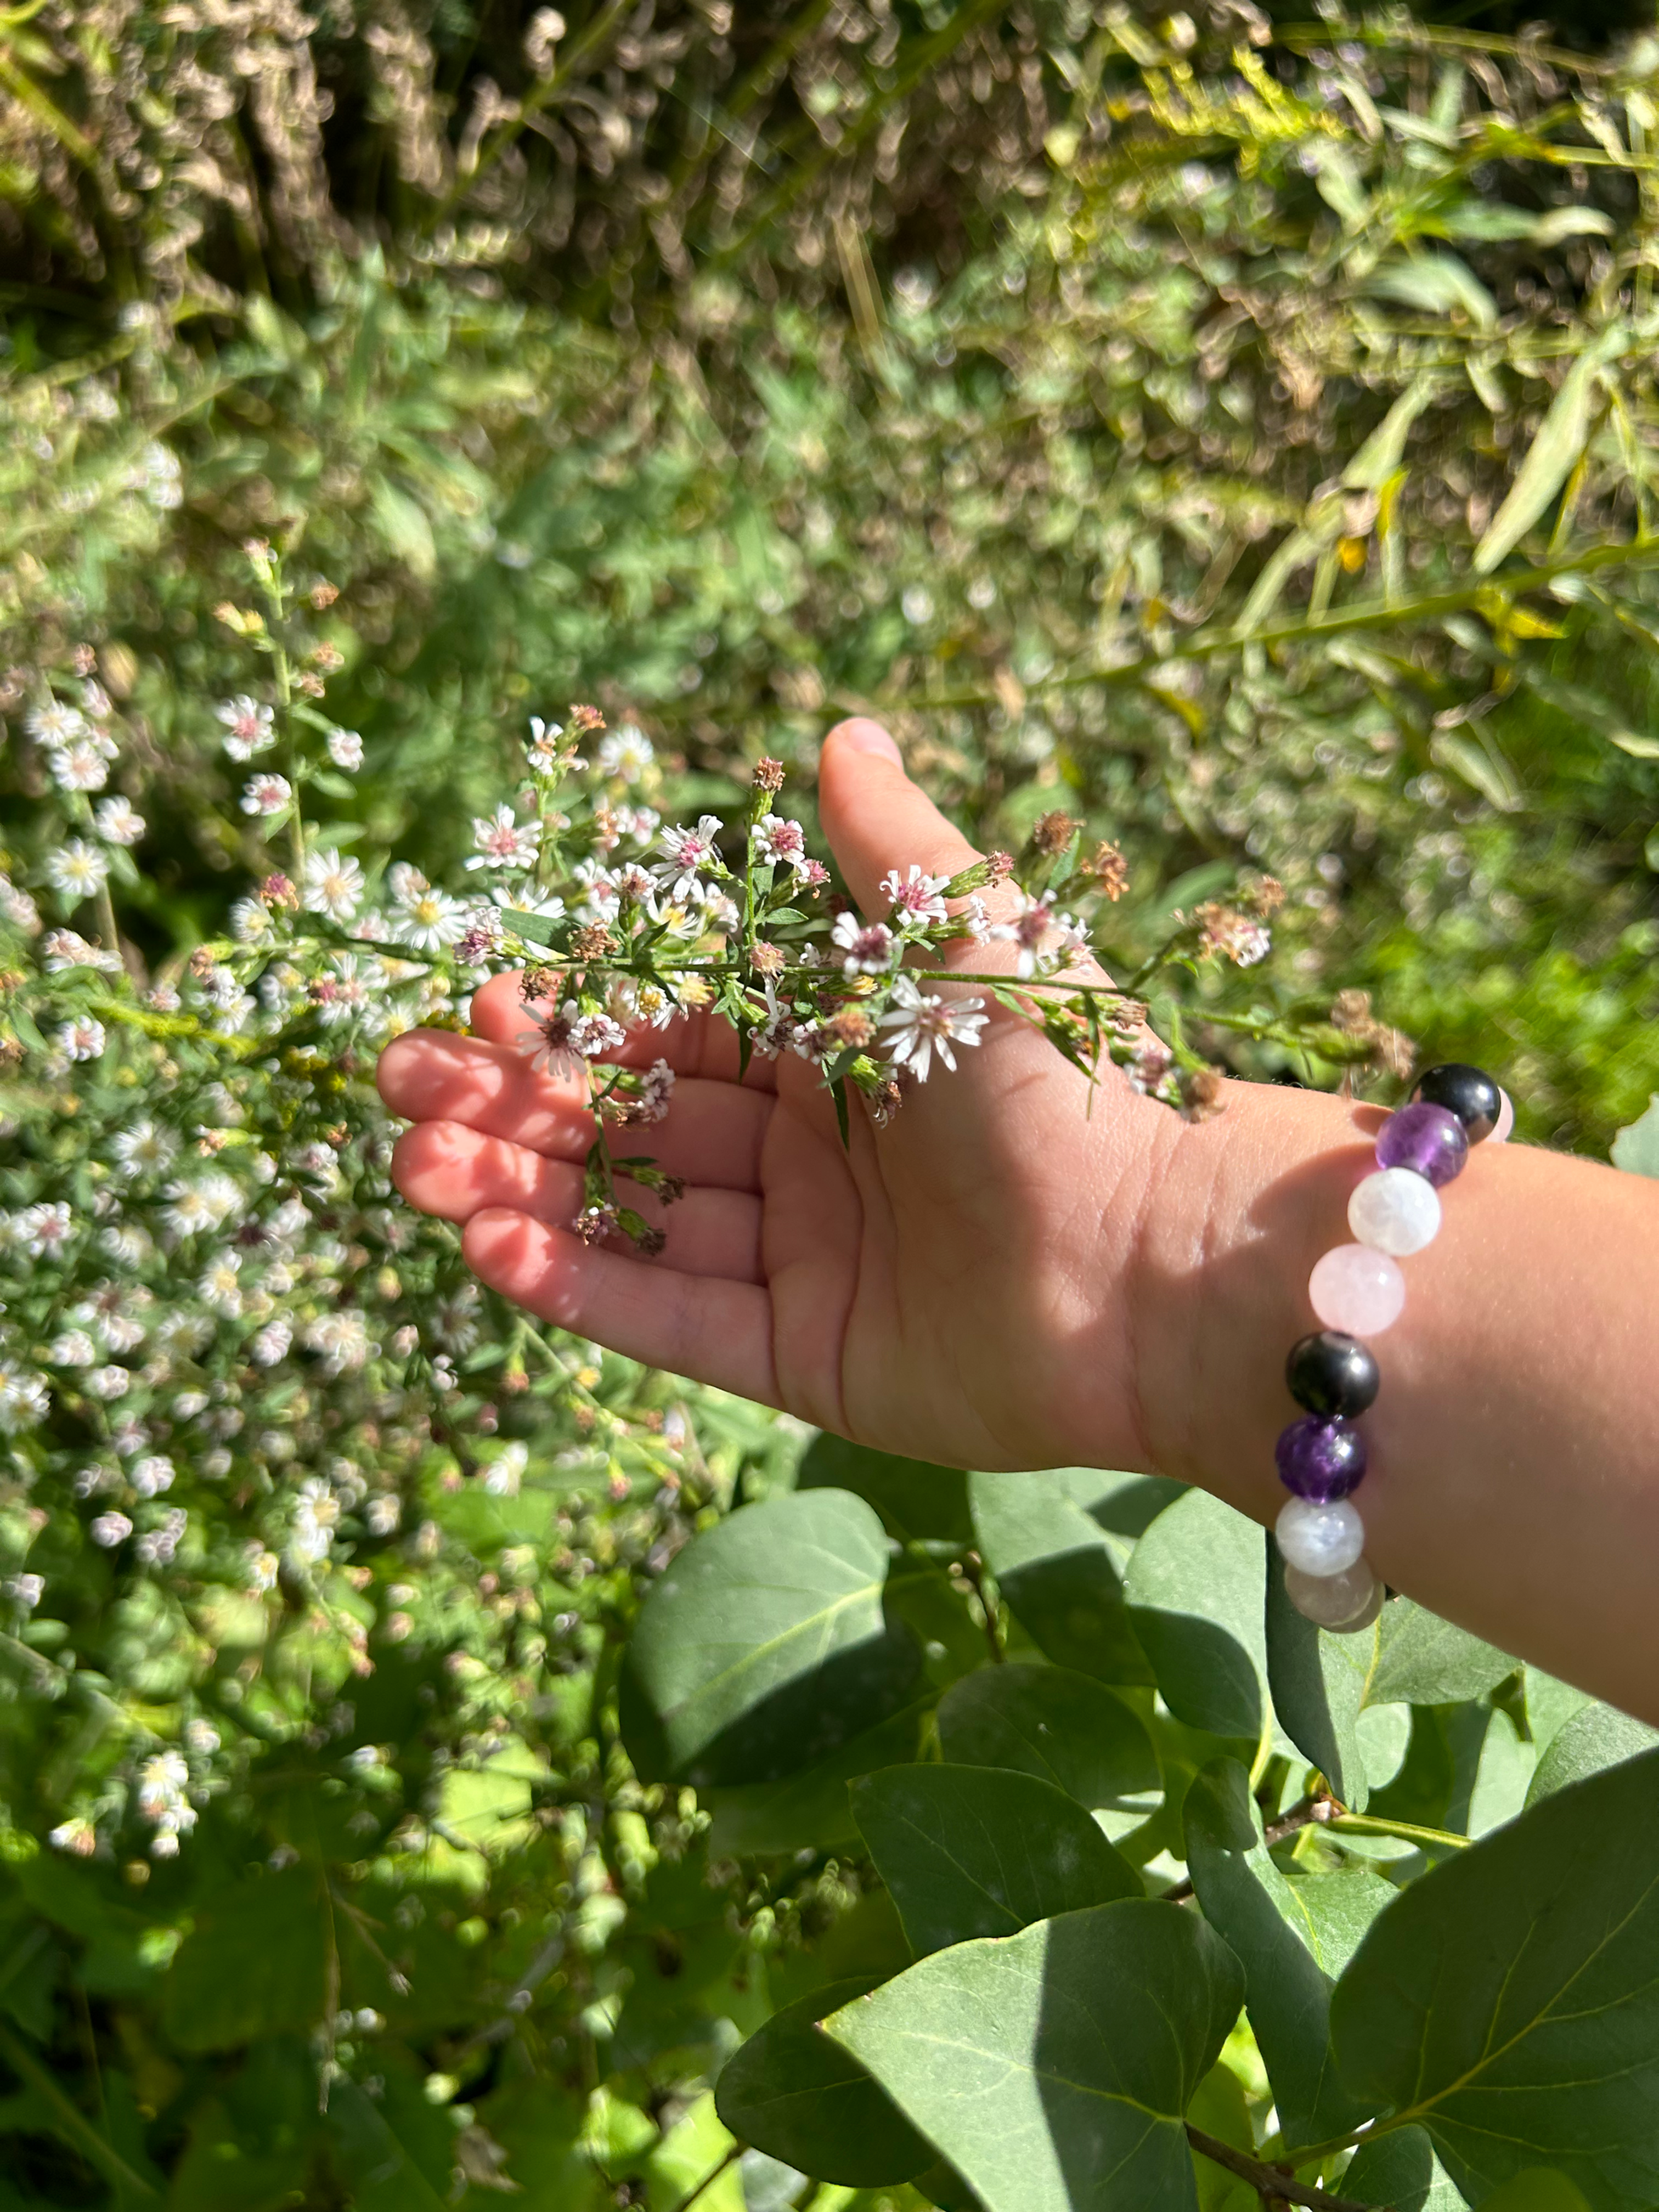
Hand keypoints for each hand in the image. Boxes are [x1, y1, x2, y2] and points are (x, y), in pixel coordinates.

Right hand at [376, 719, 1197, 1473]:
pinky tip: (490, 1248)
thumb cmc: (1067, 1078)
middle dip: (514, 1110)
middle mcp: (813, 1158)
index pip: (672, 1036)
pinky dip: (582, 1287)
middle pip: (630, 1130)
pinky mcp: (806, 1359)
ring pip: (632, 1222)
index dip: (574, 1024)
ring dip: (520, 1194)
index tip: (476, 1004)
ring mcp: (805, 1262)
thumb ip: (885, 849)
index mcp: (840, 1055)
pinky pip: (673, 1317)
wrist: (1158, 1257)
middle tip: (395, 1093)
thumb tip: (839, 728)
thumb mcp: (963, 938)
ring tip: (411, 1168)